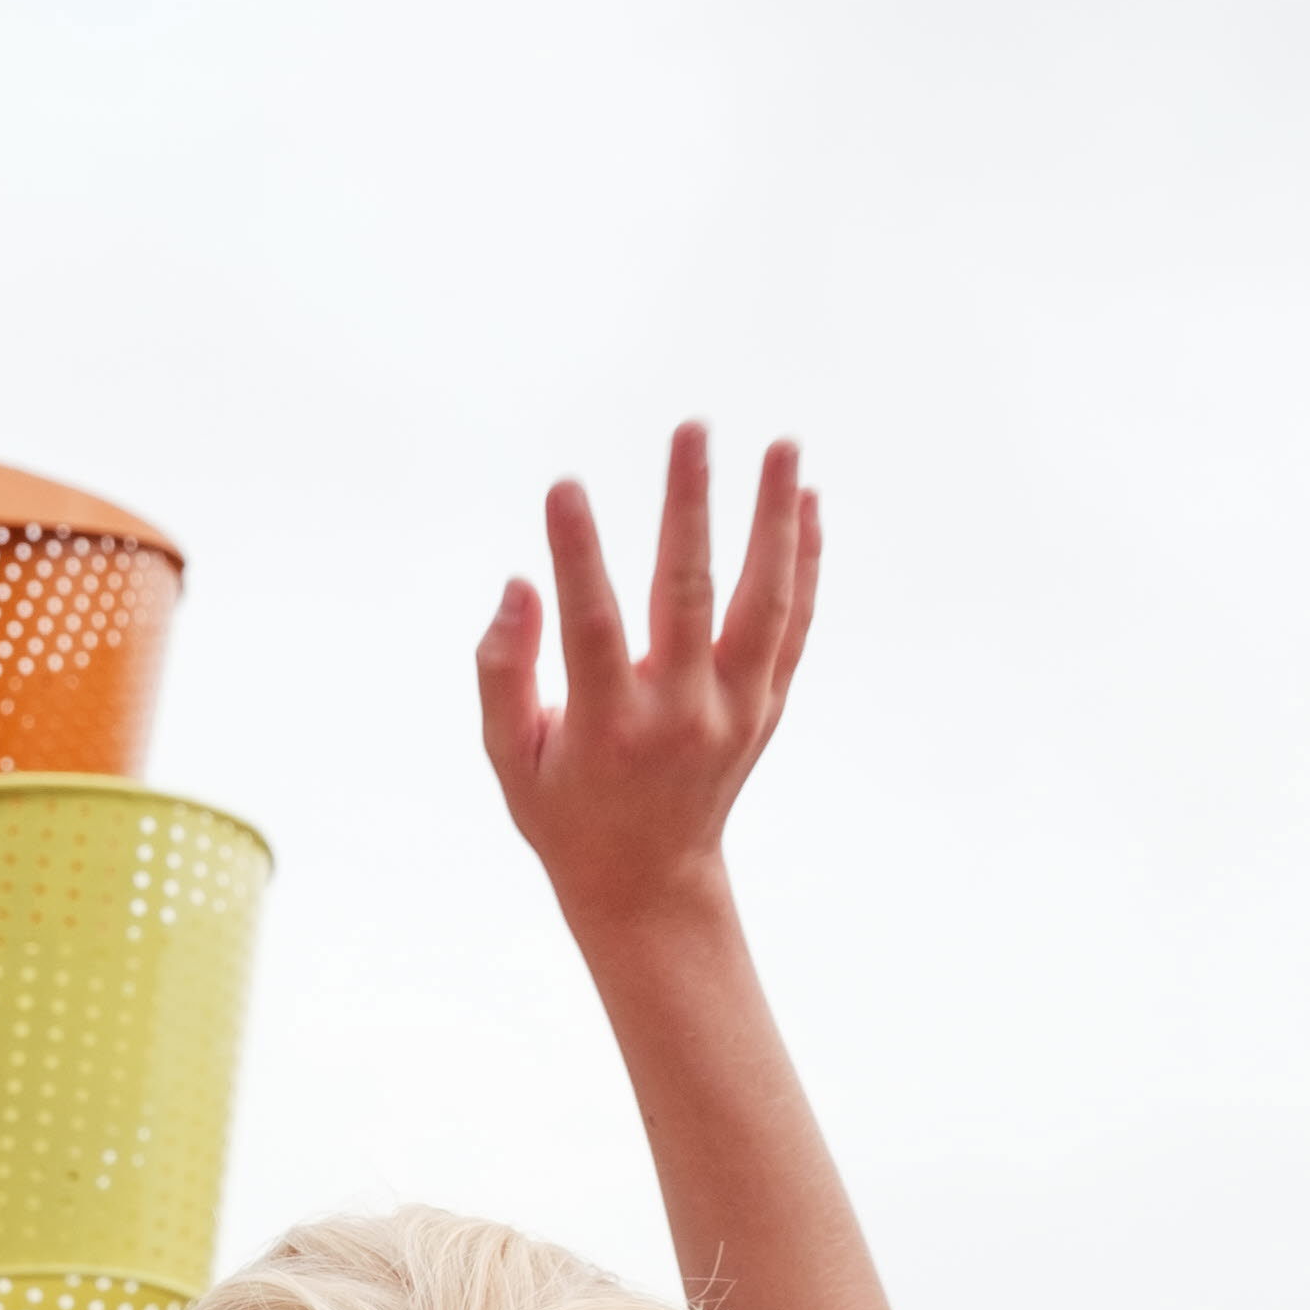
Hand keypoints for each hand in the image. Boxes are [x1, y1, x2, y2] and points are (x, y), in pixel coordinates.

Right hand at [476, 428, 819, 944]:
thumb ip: (503, 674)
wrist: (648, 882)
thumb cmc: (562, 810)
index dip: (577, 555)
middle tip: (691, 427)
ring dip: (776, 520)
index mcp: (610, 727)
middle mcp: (683, 715)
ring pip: (766, 602)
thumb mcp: (508, 759)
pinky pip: (794, 624)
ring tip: (783, 445)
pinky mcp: (767, 706)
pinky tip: (806, 501)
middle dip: (690, 504)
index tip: (564, 485)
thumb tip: (518, 588)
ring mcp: (737, 710)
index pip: (594, 626)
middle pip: (690, 594)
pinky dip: (806, 563)